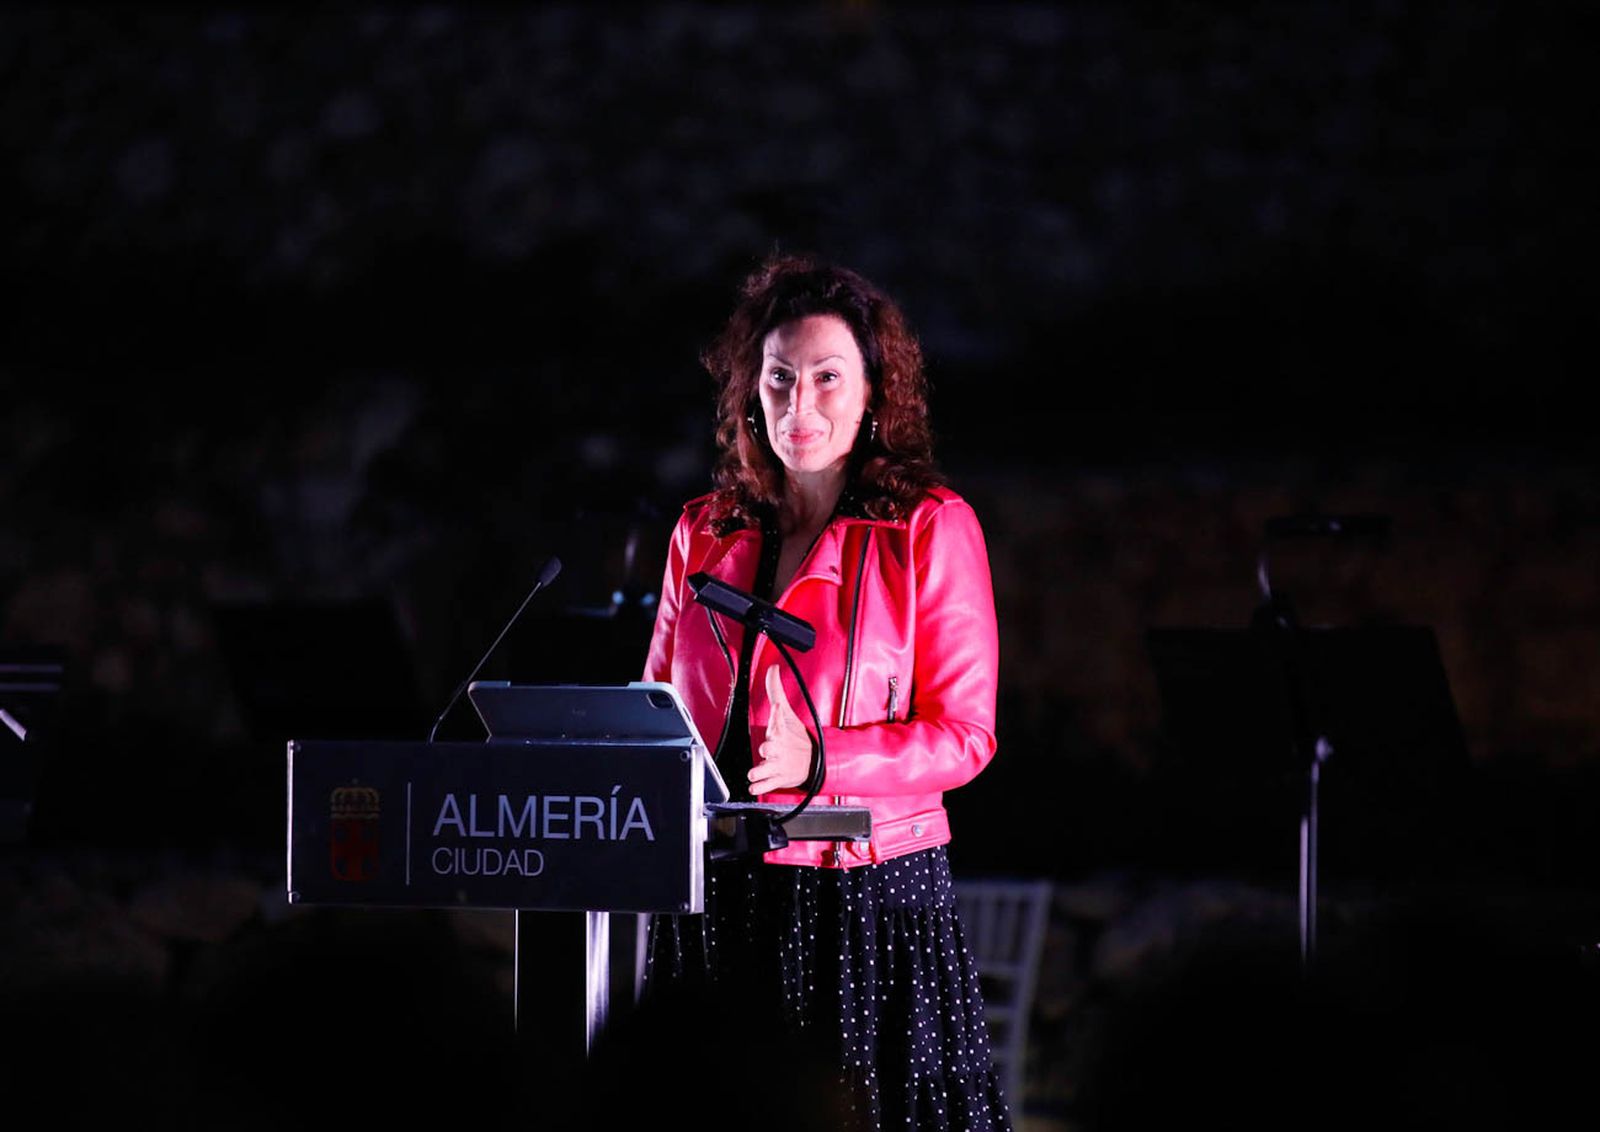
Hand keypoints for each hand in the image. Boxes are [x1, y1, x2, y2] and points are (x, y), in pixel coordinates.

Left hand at [750, 663, 813, 794]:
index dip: (776, 714)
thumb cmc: (794, 735)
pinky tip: (754, 786)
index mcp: (780, 732)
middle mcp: (778, 749)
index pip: (778, 721)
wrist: (812, 761)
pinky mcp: (777, 779)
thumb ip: (775, 691)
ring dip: (759, 771)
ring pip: (765, 770)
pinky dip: (760, 787)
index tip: (776, 707)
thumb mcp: (785, 713)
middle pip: (771, 747)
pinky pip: (766, 785)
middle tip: (766, 748)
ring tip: (754, 772)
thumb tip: (773, 667)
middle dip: (768, 747)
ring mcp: (777, 765)